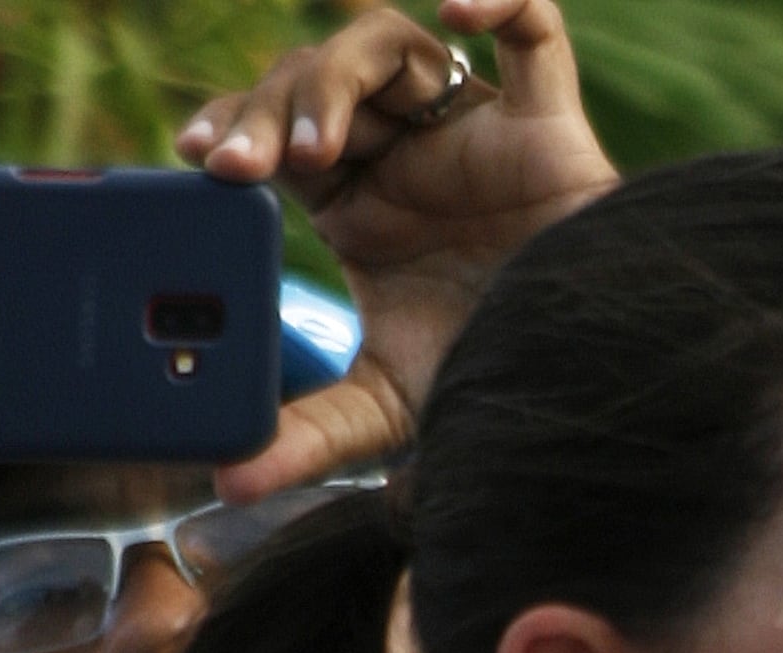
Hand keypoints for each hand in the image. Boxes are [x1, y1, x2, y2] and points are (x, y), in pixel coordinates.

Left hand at [176, 0, 616, 496]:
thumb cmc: (492, 385)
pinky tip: (461, 10)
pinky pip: (535, 32)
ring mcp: (474, 130)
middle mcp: (407, 152)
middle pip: (316, 80)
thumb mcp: (384, 411)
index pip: (276, 131)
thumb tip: (229, 476)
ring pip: (392, 46)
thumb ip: (308, 436)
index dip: (234, 126)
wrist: (588, 391)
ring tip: (315, 149)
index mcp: (359, 201)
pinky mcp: (548, 125)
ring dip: (334, 78)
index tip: (194, 156)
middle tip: (234, 165)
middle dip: (267, 110)